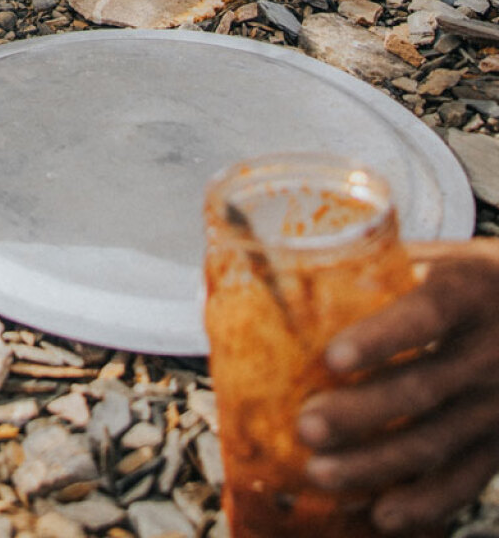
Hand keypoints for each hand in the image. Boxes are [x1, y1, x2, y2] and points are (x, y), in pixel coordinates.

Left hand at [299, 244, 498, 531]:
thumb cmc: (472, 280)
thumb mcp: (441, 257)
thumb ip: (382, 265)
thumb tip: (290, 265)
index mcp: (469, 293)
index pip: (427, 314)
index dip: (381, 337)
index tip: (333, 357)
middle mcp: (489, 352)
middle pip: (423, 389)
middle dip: (360, 414)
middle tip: (305, 427)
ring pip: (436, 442)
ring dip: (376, 464)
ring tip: (320, 473)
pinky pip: (464, 480)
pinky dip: (424, 503)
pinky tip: (382, 515)